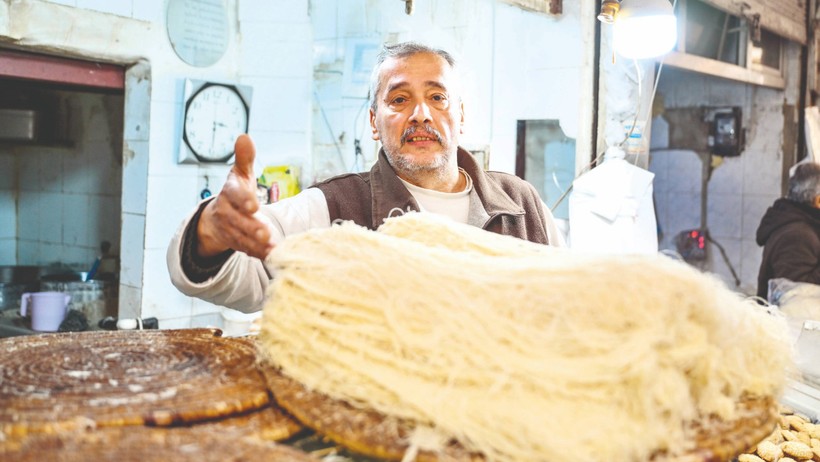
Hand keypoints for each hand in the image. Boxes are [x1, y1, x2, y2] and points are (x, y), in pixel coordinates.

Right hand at [196, 134, 273, 259]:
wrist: (216, 218)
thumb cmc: (235, 192)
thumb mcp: (240, 174)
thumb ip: (245, 158)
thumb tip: (244, 136)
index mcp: (229, 192)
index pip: (234, 195)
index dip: (244, 200)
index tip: (255, 206)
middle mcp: (225, 211)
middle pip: (238, 220)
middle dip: (251, 227)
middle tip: (265, 232)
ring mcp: (229, 229)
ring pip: (241, 237)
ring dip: (256, 244)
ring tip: (272, 246)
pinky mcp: (234, 242)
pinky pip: (245, 249)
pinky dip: (257, 252)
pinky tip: (271, 254)